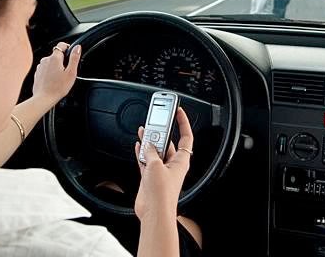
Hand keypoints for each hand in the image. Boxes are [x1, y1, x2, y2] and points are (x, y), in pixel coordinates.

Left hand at [32, 42, 80, 105]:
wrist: (44, 98)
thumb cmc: (57, 88)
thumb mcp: (71, 72)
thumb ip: (74, 58)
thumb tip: (77, 47)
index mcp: (54, 58)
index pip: (61, 45)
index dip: (68, 47)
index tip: (71, 54)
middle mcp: (45, 60)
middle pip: (56, 55)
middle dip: (62, 60)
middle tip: (67, 72)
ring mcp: (40, 67)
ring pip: (50, 62)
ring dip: (56, 67)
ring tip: (60, 78)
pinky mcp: (37, 73)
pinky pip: (46, 69)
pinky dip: (50, 72)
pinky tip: (53, 81)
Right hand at [134, 107, 193, 221]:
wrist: (154, 212)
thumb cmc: (162, 193)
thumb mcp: (156, 166)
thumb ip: (151, 152)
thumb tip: (148, 144)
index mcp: (181, 161)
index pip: (186, 137)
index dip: (183, 123)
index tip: (179, 111)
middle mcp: (172, 165)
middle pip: (168, 143)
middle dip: (161, 132)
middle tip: (155, 120)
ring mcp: (161, 171)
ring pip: (155, 151)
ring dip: (149, 142)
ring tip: (144, 130)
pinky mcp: (150, 177)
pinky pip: (146, 161)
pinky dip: (141, 153)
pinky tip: (138, 145)